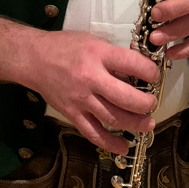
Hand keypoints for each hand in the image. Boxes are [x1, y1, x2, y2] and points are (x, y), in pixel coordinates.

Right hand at [28, 31, 158, 153]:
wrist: (34, 59)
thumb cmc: (66, 46)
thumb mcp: (93, 41)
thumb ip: (113, 56)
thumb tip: (136, 71)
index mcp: (98, 54)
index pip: (131, 64)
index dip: (149, 71)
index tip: (154, 75)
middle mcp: (90, 78)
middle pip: (124, 97)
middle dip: (145, 103)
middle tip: (152, 103)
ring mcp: (81, 99)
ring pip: (112, 118)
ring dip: (134, 124)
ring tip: (148, 124)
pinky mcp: (72, 114)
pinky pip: (93, 133)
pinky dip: (110, 143)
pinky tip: (123, 146)